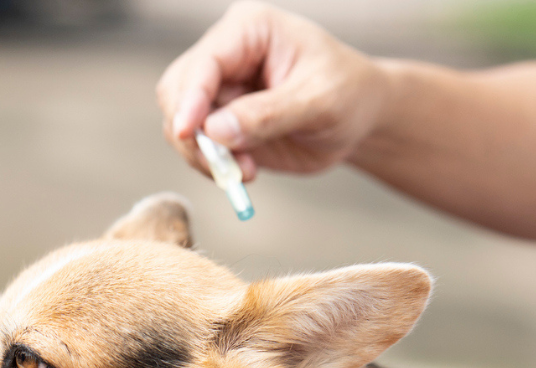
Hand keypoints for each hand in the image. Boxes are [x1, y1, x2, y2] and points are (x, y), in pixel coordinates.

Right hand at [156, 1, 386, 180]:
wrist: (358, 118)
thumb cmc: (348, 94)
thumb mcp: (319, 102)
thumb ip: (269, 115)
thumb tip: (215, 131)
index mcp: (250, 29)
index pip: (204, 62)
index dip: (190, 98)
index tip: (189, 133)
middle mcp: (226, 54)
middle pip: (177, 91)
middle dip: (192, 133)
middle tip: (224, 166)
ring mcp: (219, 89)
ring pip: (180, 123)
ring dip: (202, 155)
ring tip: (245, 171)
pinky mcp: (219, 121)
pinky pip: (195, 146)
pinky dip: (211, 165)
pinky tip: (245, 171)